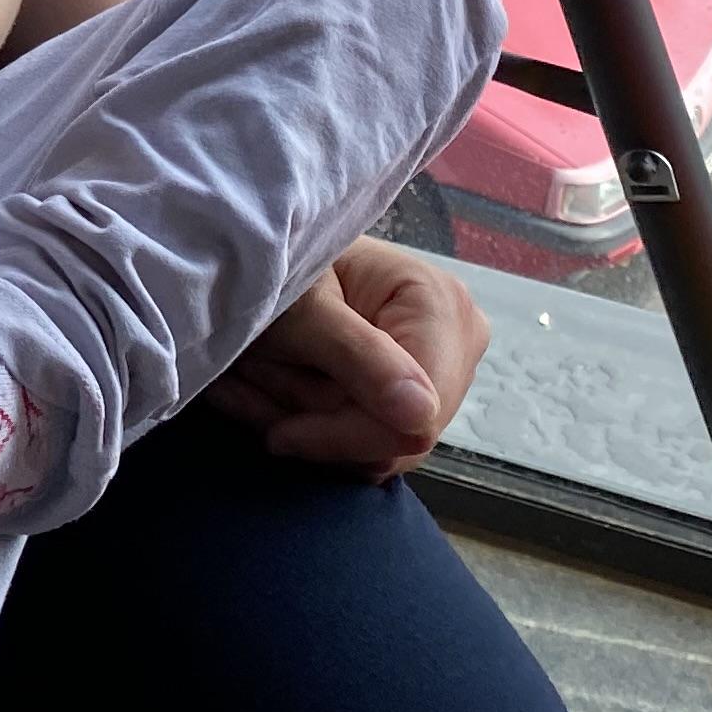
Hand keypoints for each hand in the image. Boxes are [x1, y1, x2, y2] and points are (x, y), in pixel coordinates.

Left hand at [203, 237, 492, 479]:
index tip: (280, 435)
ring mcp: (440, 374)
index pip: (416, 418)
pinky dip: (310, 427)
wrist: (263, 261)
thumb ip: (357, 357)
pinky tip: (271, 389)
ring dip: (304, 422)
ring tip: (256, 377)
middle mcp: (457, 344)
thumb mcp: (304, 309)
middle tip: (254, 383)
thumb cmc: (284, 269)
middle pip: (396, 437)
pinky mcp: (411, 398)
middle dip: (319, 422)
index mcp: (443, 308)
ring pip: (376, 450)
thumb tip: (420, 414)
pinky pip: (366, 448)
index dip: (346, 437)